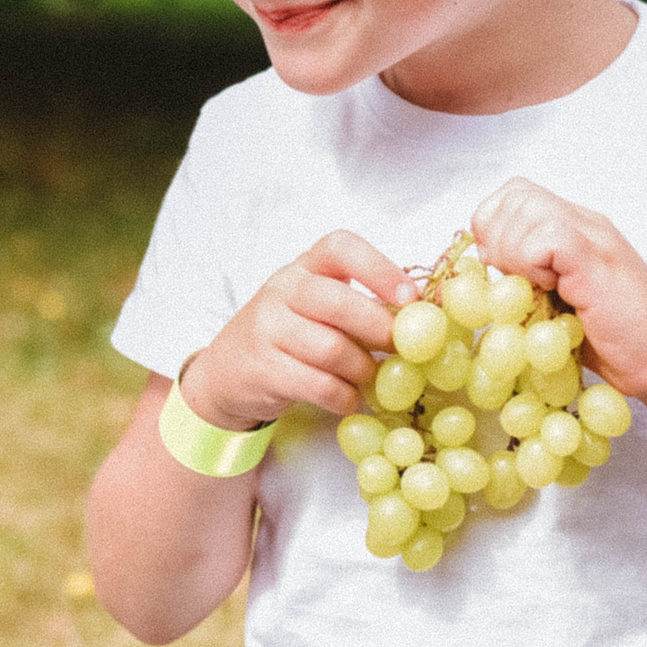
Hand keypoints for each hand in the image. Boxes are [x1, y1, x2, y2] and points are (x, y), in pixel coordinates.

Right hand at [179, 232, 414, 431]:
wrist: (224, 372)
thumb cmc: (287, 336)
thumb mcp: (315, 308)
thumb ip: (359, 306)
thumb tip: (421, 321)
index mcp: (304, 267)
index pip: (340, 247)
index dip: (380, 268)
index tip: (408, 297)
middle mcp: (282, 290)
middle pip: (338, 302)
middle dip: (378, 328)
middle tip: (401, 348)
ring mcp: (267, 329)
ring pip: (331, 350)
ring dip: (362, 369)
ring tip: (368, 377)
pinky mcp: (263, 369)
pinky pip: (318, 385)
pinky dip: (344, 397)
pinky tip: (348, 399)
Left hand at [471, 178, 646, 405]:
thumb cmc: (619, 341)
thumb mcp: (561, 303)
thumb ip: (529, 279)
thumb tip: (483, 273)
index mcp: (574, 228)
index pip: (512, 196)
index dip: (493, 228)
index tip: (501, 272)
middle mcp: (585, 223)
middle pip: (514, 194)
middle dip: (497, 238)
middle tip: (515, 282)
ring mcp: (594, 238)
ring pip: (525, 206)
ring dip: (514, 252)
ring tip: (536, 290)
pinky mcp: (598, 261)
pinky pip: (548, 236)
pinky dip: (533, 263)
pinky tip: (551, 292)